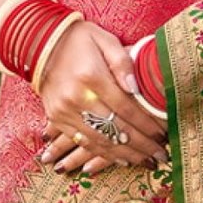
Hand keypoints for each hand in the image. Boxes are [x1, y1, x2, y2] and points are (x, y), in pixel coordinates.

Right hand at [36, 19, 165, 173]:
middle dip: (142, 145)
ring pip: (100, 141)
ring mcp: (64, 111)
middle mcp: (76, 98)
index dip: (146, 124)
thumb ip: (123, 62)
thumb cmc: (80, 40)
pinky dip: (104, 154)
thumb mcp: (105, 40)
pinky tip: (121, 159)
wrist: (40, 44)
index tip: (162, 135)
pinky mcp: (57, 119)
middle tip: (161, 155)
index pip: (126, 108)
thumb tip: (137, 88)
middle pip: (115, 129)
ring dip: (126, 154)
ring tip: (146, 162)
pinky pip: (83, 142)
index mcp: (91, 77)